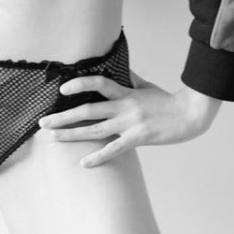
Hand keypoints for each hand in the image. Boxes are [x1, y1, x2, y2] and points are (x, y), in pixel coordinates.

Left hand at [37, 69, 221, 169]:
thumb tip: (120, 70)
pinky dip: (98, 157)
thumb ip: (131, 80)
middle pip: (88, 110)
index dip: (79, 84)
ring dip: (71, 134)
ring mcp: (130, 123)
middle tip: (43, 122)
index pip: (98, 83)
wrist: (190, 114)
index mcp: (126, 92)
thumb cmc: (168, 101)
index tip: (62, 90)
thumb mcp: (147, 87)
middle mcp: (125, 106)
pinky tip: (83, 163)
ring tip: (52, 137)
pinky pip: (114, 149)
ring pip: (95, 129)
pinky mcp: (138, 138)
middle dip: (63, 116)